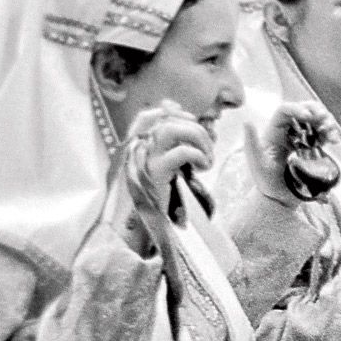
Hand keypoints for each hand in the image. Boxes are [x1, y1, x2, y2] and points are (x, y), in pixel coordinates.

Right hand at [118, 104, 214, 248]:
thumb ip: (166, 151)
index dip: (173, 113)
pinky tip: (203, 168)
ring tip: (206, 158)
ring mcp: (143, 159)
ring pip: (172, 129)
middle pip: (166, 119)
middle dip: (194, 127)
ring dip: (197, 138)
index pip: (148, 115)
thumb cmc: (148, 200)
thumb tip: (189, 133)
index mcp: (134, 146)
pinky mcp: (155, 173)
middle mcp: (136, 148)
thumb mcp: (156, 170)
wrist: (133, 227)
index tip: (191, 124)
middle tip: (207, 147)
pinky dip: (199, 155)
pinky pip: (182, 152)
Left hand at [245, 102, 332, 206]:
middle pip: (303, 110)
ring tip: (331, 133)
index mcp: (273, 132)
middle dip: (316, 111)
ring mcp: (301, 139)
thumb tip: (247, 121)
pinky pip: (324, 135)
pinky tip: (334, 141)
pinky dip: (331, 134)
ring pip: (316, 121)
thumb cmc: (265, 182)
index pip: (285, 111)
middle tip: (325, 120)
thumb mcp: (256, 163)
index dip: (297, 108)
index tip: (309, 117)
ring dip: (327, 122)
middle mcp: (288, 132)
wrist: (279, 198)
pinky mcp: (312, 148)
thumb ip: (251, 143)